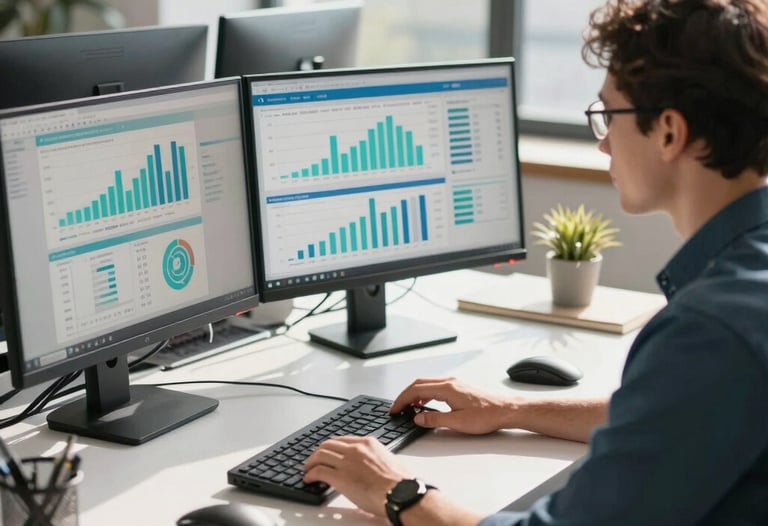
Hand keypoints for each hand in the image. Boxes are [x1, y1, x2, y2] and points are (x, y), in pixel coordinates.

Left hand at [303, 436, 410, 517]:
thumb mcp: (388, 461)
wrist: (400, 494)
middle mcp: (356, 449)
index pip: (343, 440)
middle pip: (328, 444)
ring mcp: (347, 462)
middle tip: (314, 460)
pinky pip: (318, 471)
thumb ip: (376, 458)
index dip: (332, 447)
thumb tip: (371, 466)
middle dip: (318, 452)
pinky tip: (309, 479)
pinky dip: (310, 474)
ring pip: (320, 455)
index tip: (328, 452)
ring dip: (311, 462)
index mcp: (368, 443)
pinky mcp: (340, 477)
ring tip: (307, 469)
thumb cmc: (400, 483)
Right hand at [391, 377, 513, 434]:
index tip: (394, 409)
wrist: (506, 410)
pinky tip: (426, 404)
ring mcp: (455, 382)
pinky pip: (436, 386)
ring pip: (427, 384)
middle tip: (397, 408)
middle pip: (419, 384)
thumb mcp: (458, 422)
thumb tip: (418, 418)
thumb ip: (435, 419)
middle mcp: (449, 381)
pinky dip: (426, 393)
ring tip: (409, 408)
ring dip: (415, 394)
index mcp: (447, 388)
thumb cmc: (487, 415)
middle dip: (405, 395)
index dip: (402, 400)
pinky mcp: (459, 386)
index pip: (416, 390)